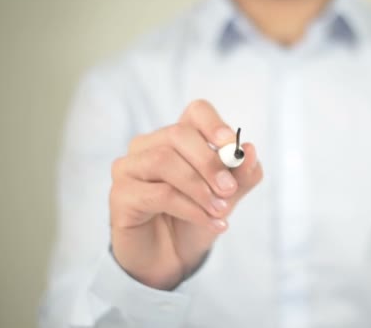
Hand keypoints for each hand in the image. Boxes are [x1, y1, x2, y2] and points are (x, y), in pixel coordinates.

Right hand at [109, 99, 262, 289]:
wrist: (171, 258)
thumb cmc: (195, 219)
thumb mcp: (226, 198)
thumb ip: (241, 176)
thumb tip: (251, 151)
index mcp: (178, 138)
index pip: (196, 112)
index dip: (214, 124)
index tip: (232, 146)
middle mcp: (149, 146)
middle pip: (178, 134)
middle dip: (209, 162)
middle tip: (229, 190)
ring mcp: (129, 168)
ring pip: (163, 161)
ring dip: (199, 188)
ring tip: (221, 211)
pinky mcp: (120, 195)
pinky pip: (157, 194)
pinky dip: (190, 209)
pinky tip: (210, 223)